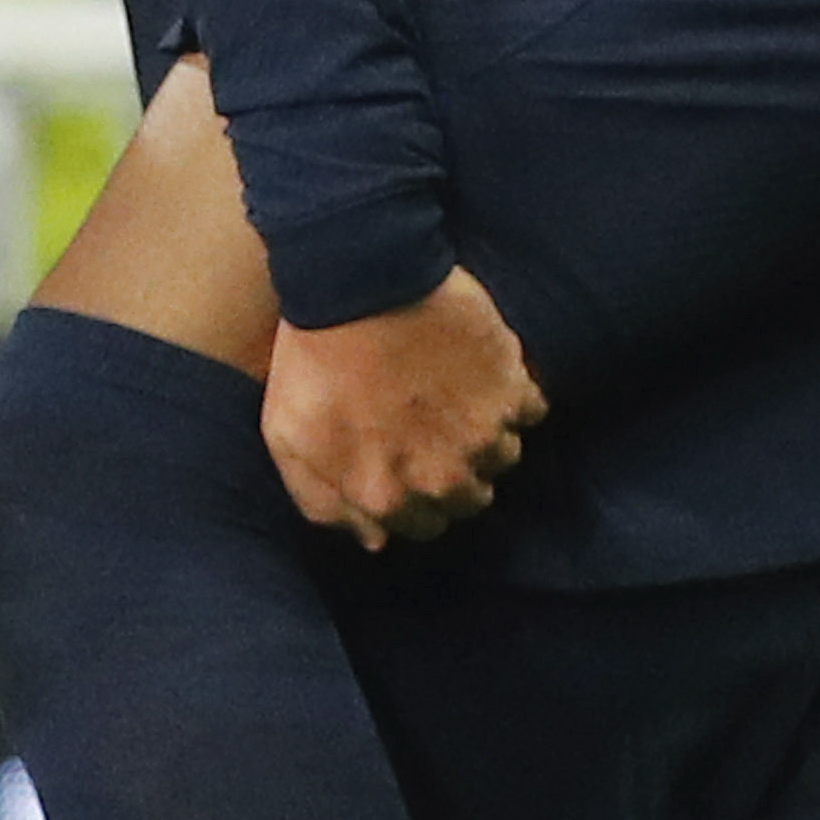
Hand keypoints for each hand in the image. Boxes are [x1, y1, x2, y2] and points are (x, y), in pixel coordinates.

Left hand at [266, 273, 544, 543]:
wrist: (360, 279)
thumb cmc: (314, 355)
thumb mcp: (288, 436)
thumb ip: (324, 501)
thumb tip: (374, 540)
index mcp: (388, 497)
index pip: (423, 527)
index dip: (414, 495)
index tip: (408, 462)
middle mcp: (444, 479)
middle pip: (469, 498)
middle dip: (452, 472)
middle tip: (431, 428)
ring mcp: (485, 436)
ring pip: (503, 457)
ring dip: (485, 436)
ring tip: (455, 397)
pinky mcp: (513, 389)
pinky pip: (531, 410)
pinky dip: (514, 396)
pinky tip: (483, 374)